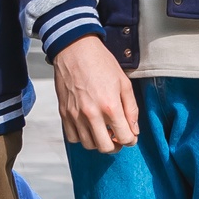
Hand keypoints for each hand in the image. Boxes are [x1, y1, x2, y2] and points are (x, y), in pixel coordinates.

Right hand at [53, 35, 138, 153]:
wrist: (74, 50)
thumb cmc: (101, 64)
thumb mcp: (124, 84)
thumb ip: (131, 109)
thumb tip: (134, 130)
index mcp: (110, 107)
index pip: (125, 138)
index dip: (131, 140)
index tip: (131, 135)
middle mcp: (91, 114)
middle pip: (106, 148)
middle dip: (116, 146)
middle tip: (118, 137)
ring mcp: (75, 115)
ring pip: (88, 145)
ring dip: (99, 142)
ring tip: (104, 131)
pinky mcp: (64, 113)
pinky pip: (73, 138)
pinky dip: (82, 137)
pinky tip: (89, 127)